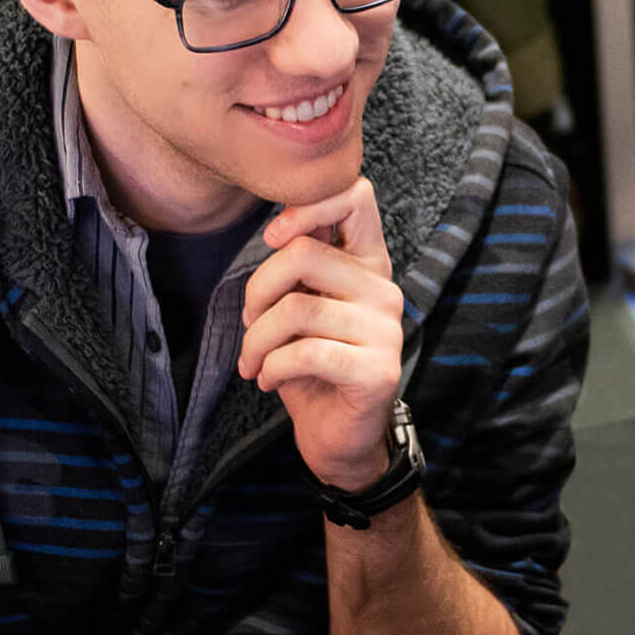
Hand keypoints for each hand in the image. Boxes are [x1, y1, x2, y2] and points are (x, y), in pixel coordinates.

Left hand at [239, 177, 405, 489]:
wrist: (338, 437)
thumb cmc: (311, 367)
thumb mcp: (300, 307)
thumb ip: (297, 268)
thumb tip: (276, 231)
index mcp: (368, 263)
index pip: (356, 197)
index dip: (307, 206)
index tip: (274, 238)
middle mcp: (383, 289)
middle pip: (305, 252)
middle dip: (257, 290)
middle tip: (248, 324)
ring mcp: (386, 330)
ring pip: (296, 309)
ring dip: (256, 340)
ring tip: (252, 362)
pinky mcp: (378, 370)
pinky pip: (305, 353)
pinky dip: (272, 368)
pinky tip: (268, 382)